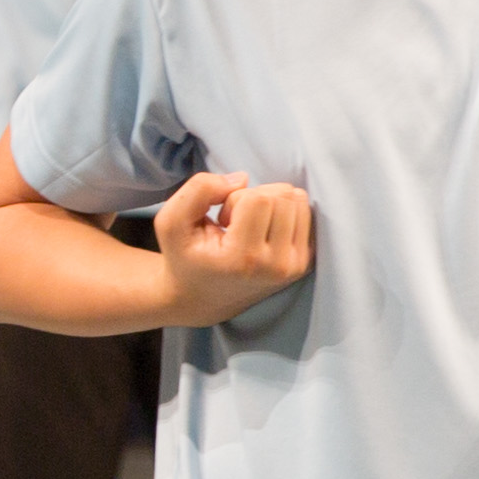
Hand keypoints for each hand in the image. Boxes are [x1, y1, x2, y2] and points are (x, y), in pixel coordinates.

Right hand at [149, 165, 314, 319]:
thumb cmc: (185, 256)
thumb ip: (199, 189)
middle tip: (234, 224)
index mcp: (244, 259)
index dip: (234, 199)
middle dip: (254, 198)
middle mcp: (276, 266)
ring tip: (248, 228)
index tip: (221, 221)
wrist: (200, 299)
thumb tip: (243, 178)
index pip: (258, 198)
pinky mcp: (304, 264)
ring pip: (297, 201)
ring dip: (270, 204)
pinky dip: (284, 212)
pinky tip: (263, 232)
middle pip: (282, 196)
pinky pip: (306, 214)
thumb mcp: (171, 221)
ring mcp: (294, 267)